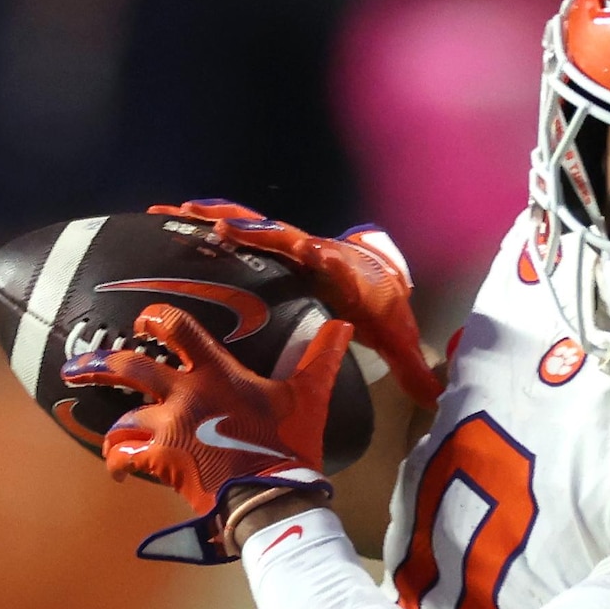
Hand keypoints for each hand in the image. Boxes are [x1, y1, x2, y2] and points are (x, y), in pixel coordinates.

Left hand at [89, 302, 353, 562]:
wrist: (273, 494)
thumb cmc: (290, 445)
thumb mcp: (309, 397)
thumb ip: (320, 359)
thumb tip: (344, 327)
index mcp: (216, 372)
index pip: (177, 327)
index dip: (154, 318)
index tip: (143, 320)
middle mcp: (185, 393)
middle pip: (128, 366)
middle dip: (98, 363)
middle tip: (78, 365)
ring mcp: (171, 428)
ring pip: (122, 419)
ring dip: (112, 429)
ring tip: (107, 439)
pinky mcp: (163, 461)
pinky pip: (126, 457)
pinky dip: (118, 462)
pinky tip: (117, 470)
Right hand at [154, 200, 442, 404]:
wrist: (382, 282)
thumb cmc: (385, 310)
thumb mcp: (398, 338)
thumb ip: (413, 368)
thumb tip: (436, 396)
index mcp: (341, 271)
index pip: (324, 257)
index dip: (305, 250)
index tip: (287, 245)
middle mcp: (314, 251)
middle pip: (276, 232)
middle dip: (242, 225)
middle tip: (202, 218)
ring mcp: (294, 245)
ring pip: (254, 225)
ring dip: (214, 217)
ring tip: (173, 212)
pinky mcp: (279, 249)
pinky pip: (245, 233)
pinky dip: (212, 224)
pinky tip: (180, 222)